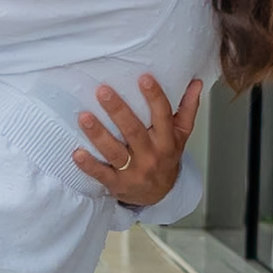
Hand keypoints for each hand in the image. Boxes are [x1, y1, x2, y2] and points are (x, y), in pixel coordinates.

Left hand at [73, 77, 202, 206]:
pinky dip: (89, 165)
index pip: (163, 116)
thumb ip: (187, 109)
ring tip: (84, 116)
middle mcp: (151, 156)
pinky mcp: (117, 184)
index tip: (144, 78)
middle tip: (103, 90)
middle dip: (118, 110)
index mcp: (167, 141)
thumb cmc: (166, 158)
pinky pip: (101, 174)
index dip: (155, 97)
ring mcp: (133, 171)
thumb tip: (196, 83)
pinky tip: (77, 153)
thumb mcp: (181, 135)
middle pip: (134, 131)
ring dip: (98, 134)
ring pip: (115, 152)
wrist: (158, 194)